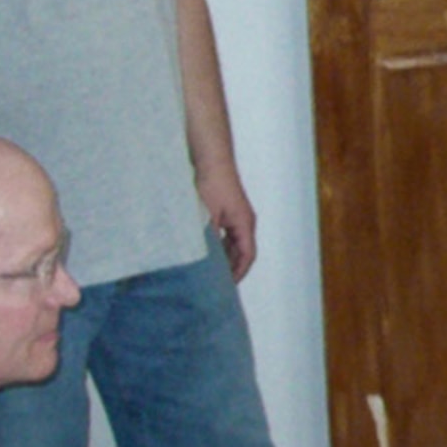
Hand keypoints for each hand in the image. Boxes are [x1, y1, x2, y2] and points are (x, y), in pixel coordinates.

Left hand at [197, 162, 258, 279]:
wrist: (211, 159)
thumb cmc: (212, 184)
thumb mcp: (207, 215)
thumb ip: (206, 238)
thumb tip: (199, 258)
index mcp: (244, 224)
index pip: (247, 256)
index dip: (239, 273)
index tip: (227, 287)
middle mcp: (244, 222)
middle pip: (242, 252)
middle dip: (231, 268)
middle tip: (217, 283)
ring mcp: (236, 216)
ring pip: (233, 243)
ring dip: (224, 257)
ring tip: (210, 271)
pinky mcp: (226, 210)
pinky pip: (226, 234)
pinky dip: (218, 245)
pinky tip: (205, 250)